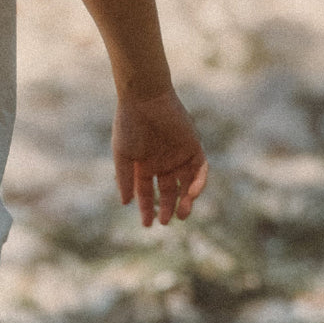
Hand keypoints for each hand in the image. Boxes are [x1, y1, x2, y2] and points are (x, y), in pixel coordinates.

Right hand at [112, 89, 207, 225]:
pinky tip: (191, 194)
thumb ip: (125, 179)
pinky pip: (200, 169)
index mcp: (145, 165)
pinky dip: (198, 183)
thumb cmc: (129, 124)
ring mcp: (179, 155)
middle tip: (166, 221)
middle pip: (168, 192)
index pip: (147, 193)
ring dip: (186, 200)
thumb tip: (126, 203)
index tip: (147, 224)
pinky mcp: (193, 146)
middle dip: (167, 208)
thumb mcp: (123, 155)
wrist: (145, 98)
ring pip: (186, 184)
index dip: (147, 209)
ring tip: (181, 213)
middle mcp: (163, 162)